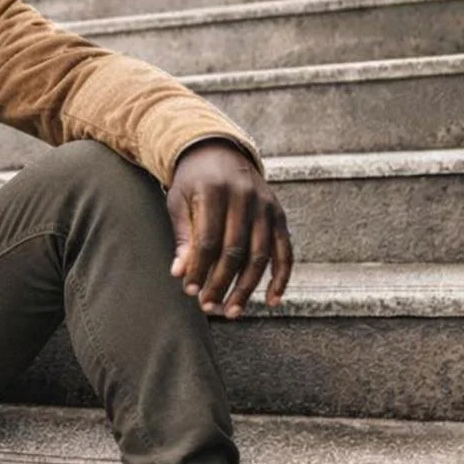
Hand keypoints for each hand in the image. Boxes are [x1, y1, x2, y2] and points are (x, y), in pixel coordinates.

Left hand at [166, 140, 292, 319]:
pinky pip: (285, 251)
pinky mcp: (279, 214)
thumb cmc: (193, 182)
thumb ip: (183, 236)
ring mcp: (266, 206)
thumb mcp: (179, 201)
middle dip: (221, 283)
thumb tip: (179, 273)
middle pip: (235, 250)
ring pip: (260, 255)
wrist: (219, 152)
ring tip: (232, 311)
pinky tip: (271, 300)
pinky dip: (281, 277)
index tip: (190, 291)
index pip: (209, 239)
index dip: (200, 268)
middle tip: (209, 307)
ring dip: (247, 287)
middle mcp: (245, 197)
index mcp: (214, 191)